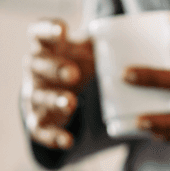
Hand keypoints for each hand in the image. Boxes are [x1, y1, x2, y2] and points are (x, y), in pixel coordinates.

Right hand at [21, 19, 95, 149]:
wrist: (61, 88)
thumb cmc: (77, 60)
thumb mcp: (88, 47)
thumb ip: (103, 39)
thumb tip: (136, 35)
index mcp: (45, 46)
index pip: (39, 32)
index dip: (48, 29)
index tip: (62, 30)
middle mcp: (35, 68)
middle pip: (38, 65)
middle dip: (55, 69)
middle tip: (73, 73)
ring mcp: (34, 93)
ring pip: (38, 96)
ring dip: (53, 100)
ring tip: (70, 103)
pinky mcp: (37, 118)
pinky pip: (40, 129)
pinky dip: (53, 136)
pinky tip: (68, 141)